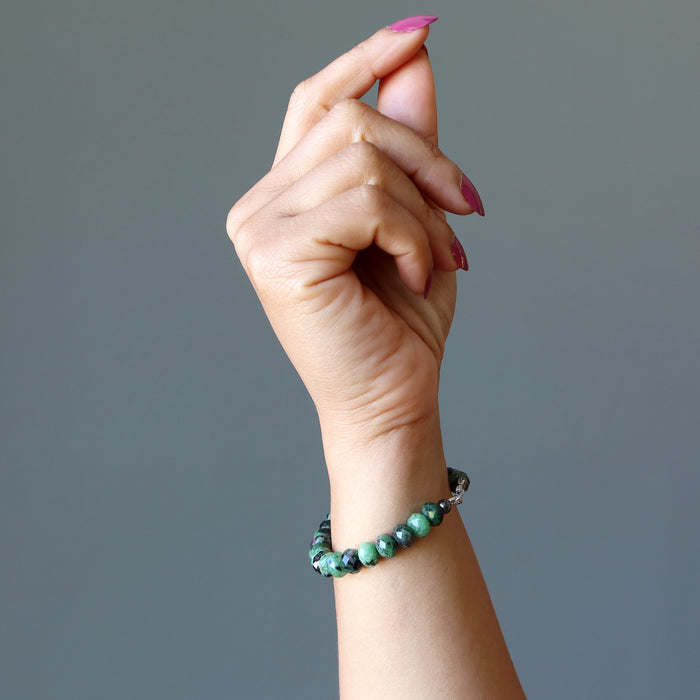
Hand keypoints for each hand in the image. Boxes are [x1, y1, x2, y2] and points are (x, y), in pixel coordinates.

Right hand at [227, 24, 480, 454]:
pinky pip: (366, 202)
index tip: (416, 35)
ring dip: (423, 207)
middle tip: (464, 212)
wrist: (391, 398)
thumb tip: (414, 59)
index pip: (315, 102)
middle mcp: (259, 206)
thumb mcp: (415, 218)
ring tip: (434, 259)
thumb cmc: (400, 320)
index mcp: (286, 196)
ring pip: (362, 157)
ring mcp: (259, 228)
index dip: (363, 60)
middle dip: (427, 160)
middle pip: (349, 121)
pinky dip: (412, 235)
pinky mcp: (276, 254)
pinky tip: (414, 275)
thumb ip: (407, 142)